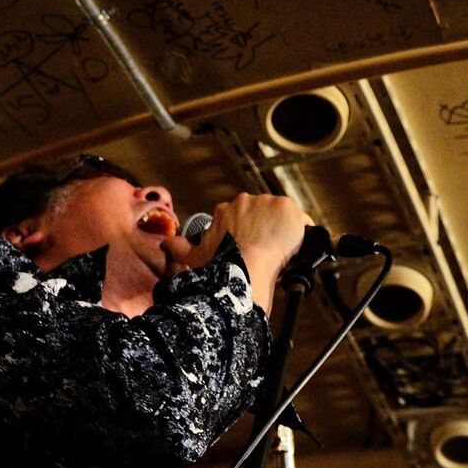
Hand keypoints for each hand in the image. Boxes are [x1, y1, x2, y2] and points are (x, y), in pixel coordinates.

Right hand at [161, 193, 313, 314]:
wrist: (244, 267)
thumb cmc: (220, 264)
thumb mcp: (195, 256)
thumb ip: (180, 248)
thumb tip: (166, 244)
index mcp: (228, 209)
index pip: (242, 218)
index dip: (247, 234)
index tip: (248, 248)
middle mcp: (248, 200)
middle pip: (263, 216)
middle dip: (265, 232)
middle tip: (264, 254)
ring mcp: (271, 203)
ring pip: (282, 219)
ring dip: (282, 234)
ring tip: (280, 255)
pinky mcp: (290, 210)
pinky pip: (301, 224)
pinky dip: (301, 237)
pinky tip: (296, 252)